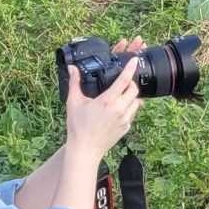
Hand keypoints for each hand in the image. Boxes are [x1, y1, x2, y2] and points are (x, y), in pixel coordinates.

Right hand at [65, 39, 144, 160]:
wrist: (85, 149)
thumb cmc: (77, 126)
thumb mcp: (73, 102)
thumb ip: (74, 83)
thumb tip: (72, 68)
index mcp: (107, 101)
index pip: (124, 80)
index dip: (130, 68)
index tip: (135, 59)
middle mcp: (119, 109)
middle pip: (134, 90)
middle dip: (131, 83)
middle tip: (123, 81)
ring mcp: (125, 119)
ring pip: (136, 101)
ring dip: (131, 96)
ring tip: (121, 94)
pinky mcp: (126, 127)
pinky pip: (132, 113)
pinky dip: (129, 107)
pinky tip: (119, 108)